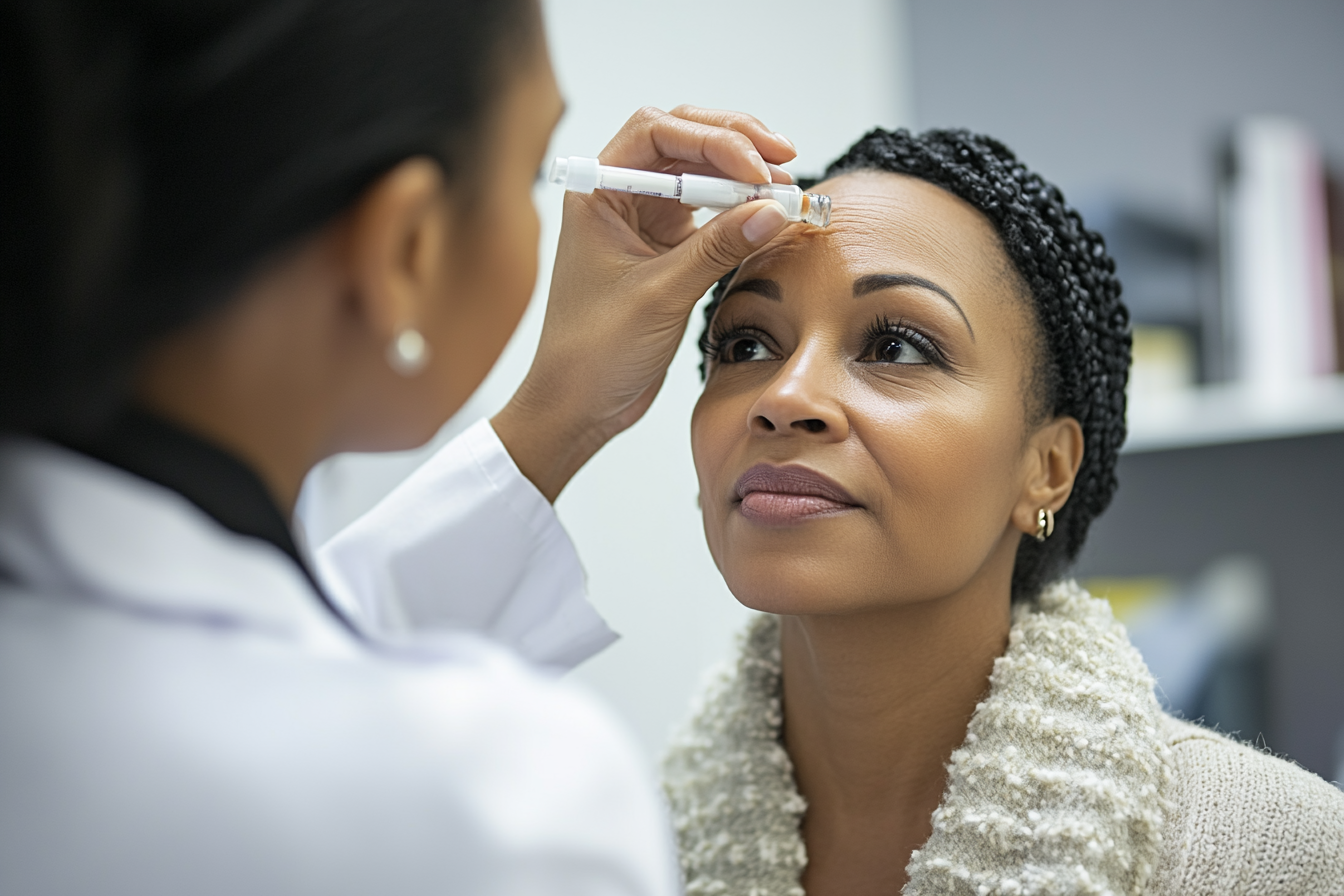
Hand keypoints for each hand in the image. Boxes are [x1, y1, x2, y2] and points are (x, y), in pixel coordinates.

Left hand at [493, 105, 795, 501]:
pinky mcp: (666, 249)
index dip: (713, 139)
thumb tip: (773, 211)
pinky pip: (710, 213)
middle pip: (684, 139)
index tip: (755, 170)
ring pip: (701, 173)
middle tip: (785, 161)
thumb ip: (717, 248)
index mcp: (598, 191)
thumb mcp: (660, 294)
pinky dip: (741, 210)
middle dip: (737, 143)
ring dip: (744, 176)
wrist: (577, 404)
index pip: (658, 131)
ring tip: (786, 189)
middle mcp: (620, 196)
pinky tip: (770, 215)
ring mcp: (644, 220)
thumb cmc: (592, 352)